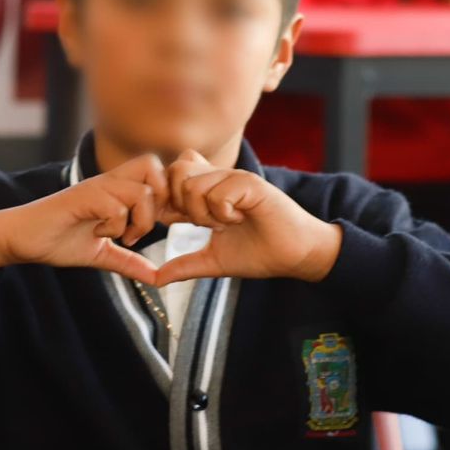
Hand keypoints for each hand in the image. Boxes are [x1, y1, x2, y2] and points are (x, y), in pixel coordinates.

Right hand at [0, 153, 165, 284]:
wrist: (21, 239)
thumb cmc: (58, 240)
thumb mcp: (101, 254)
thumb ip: (129, 262)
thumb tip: (157, 278)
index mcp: (116, 189)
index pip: (155, 171)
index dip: (164, 196)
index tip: (155, 226)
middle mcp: (108, 182)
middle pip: (153, 166)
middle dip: (159, 200)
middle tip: (143, 226)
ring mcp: (95, 188)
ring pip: (141, 191)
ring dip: (139, 220)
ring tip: (122, 236)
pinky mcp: (81, 198)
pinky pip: (115, 207)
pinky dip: (114, 226)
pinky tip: (99, 234)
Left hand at [154, 150, 342, 286]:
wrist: (294, 255)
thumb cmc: (258, 253)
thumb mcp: (214, 261)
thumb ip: (184, 265)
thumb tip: (155, 279)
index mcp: (207, 192)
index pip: (170, 177)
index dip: (165, 201)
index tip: (175, 224)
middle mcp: (219, 178)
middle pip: (176, 170)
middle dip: (180, 204)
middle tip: (201, 224)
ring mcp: (235, 178)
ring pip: (193, 184)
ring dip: (203, 213)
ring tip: (224, 225)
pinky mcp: (251, 183)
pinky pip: (218, 193)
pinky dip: (223, 213)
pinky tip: (239, 220)